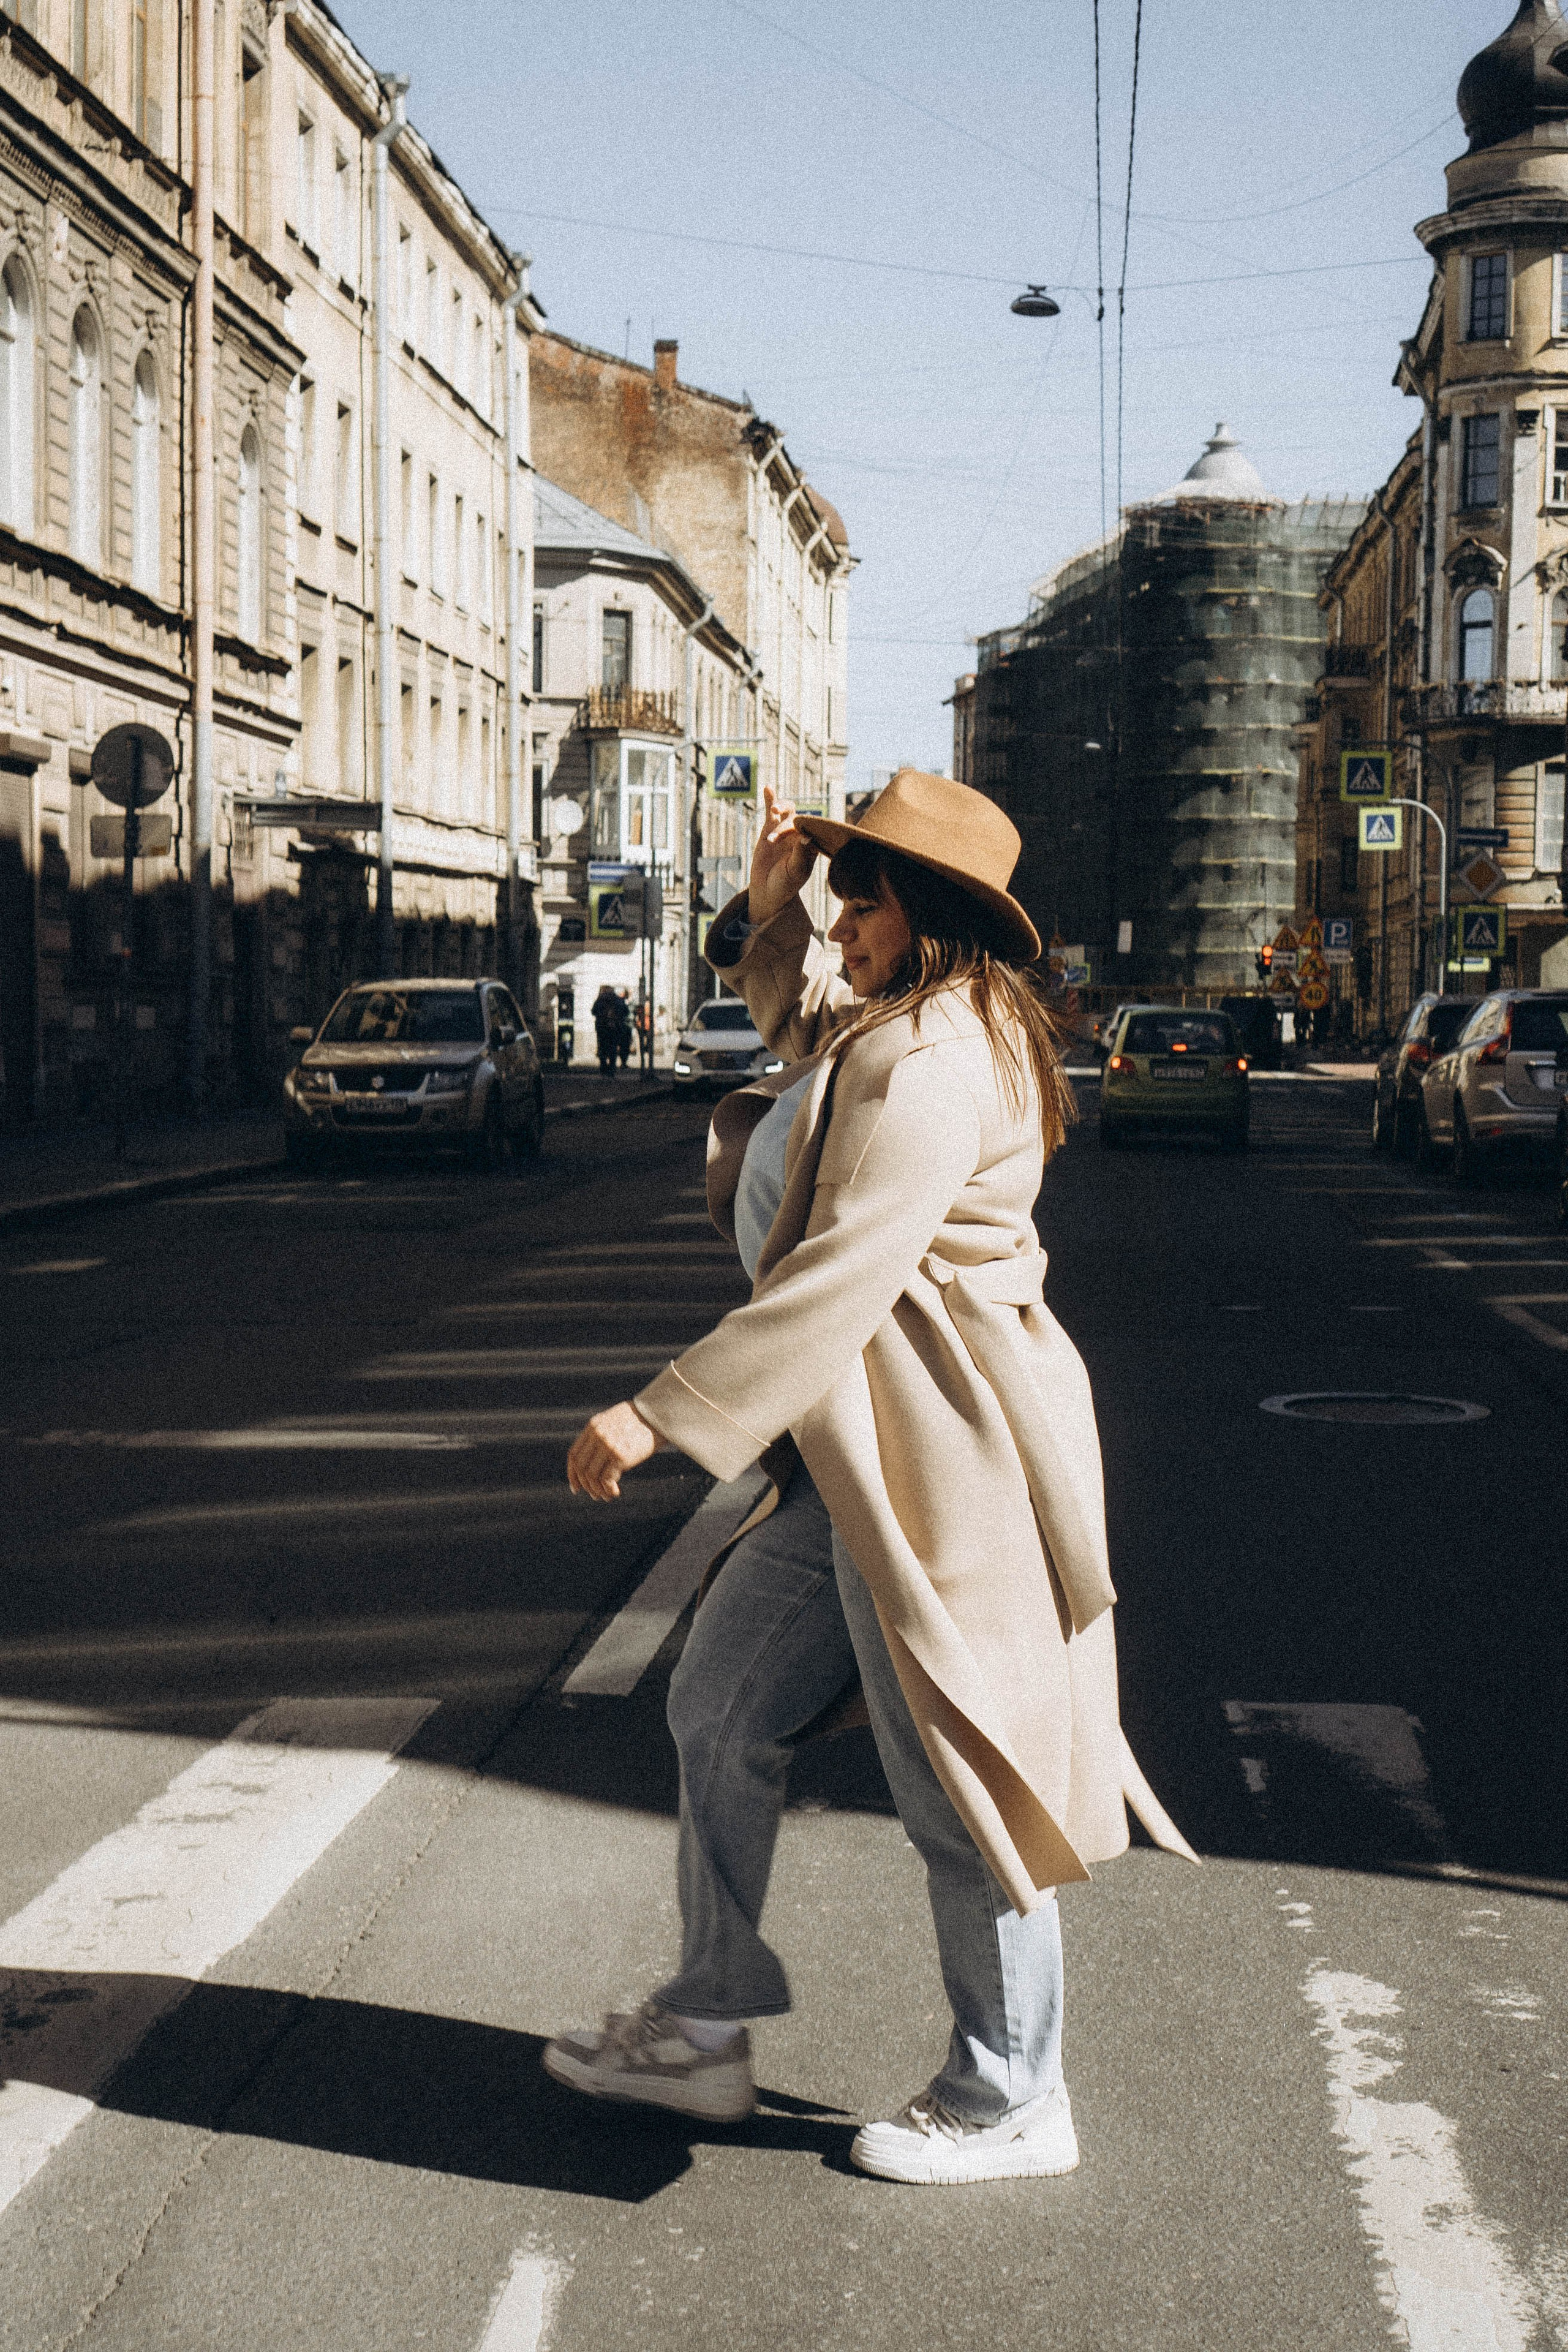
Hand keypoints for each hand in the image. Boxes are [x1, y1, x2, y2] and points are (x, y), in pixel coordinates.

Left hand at [567, 1400, 664, 1500]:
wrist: (659, 1416)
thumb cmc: (641, 1421)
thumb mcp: (614, 1421)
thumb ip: (601, 1434)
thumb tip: (594, 1459)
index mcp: (593, 1426)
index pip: (573, 1454)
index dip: (572, 1473)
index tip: (576, 1487)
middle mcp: (597, 1435)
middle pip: (581, 1467)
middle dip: (586, 1485)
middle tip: (594, 1494)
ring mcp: (607, 1445)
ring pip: (591, 1475)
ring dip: (597, 1490)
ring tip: (605, 1496)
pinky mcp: (620, 1456)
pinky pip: (606, 1480)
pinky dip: (608, 1490)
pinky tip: (615, 1493)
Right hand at [747, 786, 819, 926]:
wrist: (768, 891)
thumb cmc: (785, 885)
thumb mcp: (794, 873)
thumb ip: (801, 856)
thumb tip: (807, 837)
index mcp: (813, 844)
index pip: (812, 828)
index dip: (806, 827)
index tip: (797, 833)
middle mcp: (801, 834)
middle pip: (798, 818)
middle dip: (784, 828)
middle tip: (772, 841)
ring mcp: (786, 830)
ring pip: (789, 810)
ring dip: (782, 806)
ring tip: (774, 809)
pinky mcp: (771, 828)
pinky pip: (772, 811)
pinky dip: (771, 799)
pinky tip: (768, 788)